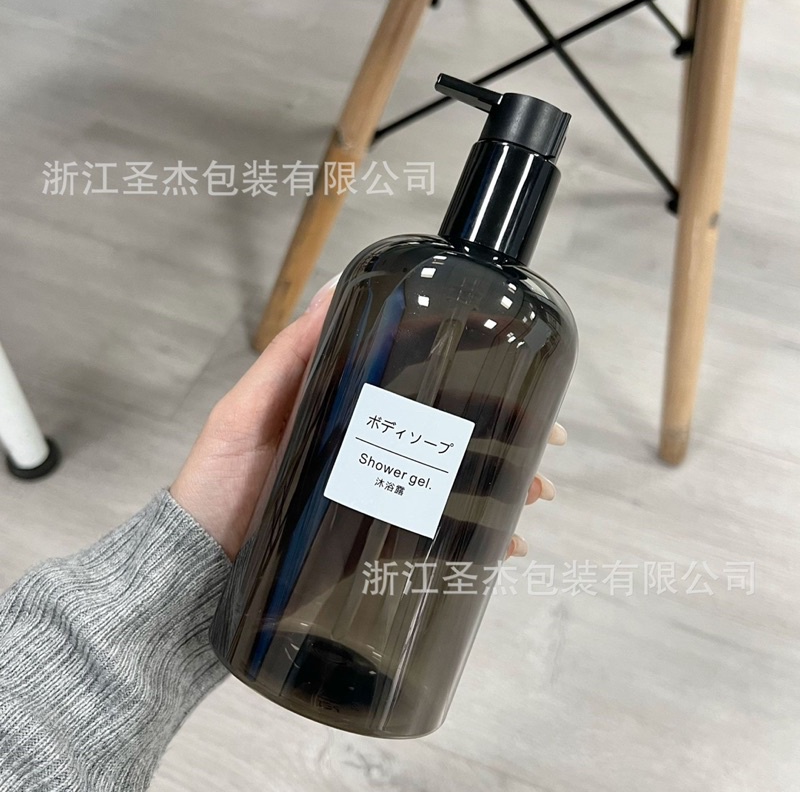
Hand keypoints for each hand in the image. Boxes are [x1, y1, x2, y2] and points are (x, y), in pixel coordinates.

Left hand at [171, 278, 565, 559]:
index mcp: (351, 408)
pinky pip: (441, 537)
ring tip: (537, 496)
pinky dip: (481, 540)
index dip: (473, 365)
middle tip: (547, 442)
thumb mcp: (246, 409)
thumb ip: (288, 354)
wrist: (199, 568)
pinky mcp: (380, 542)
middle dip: (511, 433)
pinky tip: (507, 545)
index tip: (515, 358)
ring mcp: (381, 495)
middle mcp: (375, 448)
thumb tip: (333, 287)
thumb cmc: (217, 484)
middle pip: (456, 432)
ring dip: (509, 486)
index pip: (422, 376)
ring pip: (460, 483)